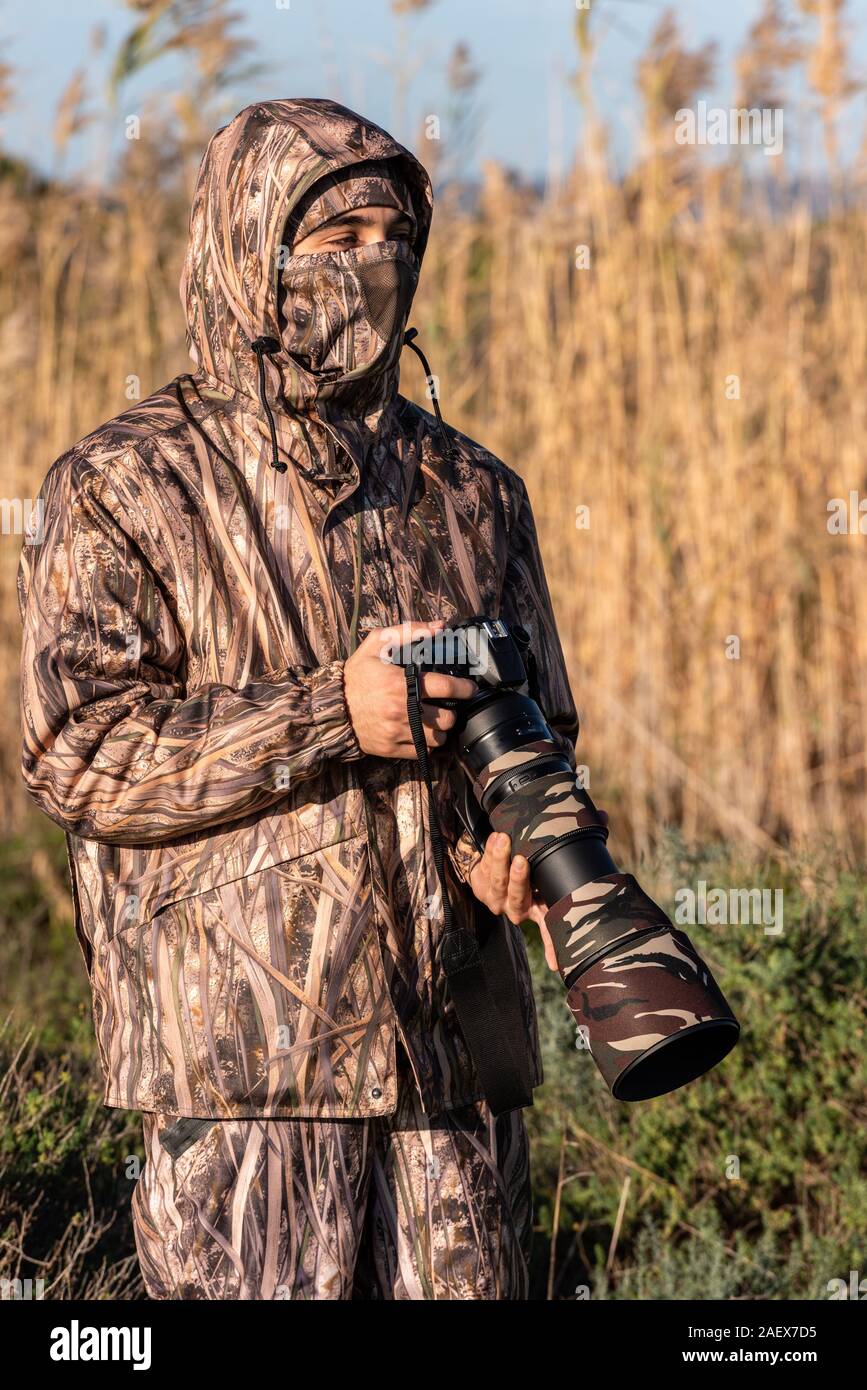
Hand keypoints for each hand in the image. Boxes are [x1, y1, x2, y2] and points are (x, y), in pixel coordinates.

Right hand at [344, 620, 477, 758]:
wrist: (331, 706)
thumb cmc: (356, 674)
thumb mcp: (377, 644)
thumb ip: (409, 630)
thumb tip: (440, 626)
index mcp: (401, 683)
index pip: (447, 687)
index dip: (464, 688)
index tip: (469, 688)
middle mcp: (402, 710)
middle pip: (447, 718)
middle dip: (451, 711)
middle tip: (446, 706)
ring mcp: (396, 732)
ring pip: (438, 739)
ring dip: (440, 730)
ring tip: (434, 721)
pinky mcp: (390, 748)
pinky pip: (422, 752)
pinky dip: (426, 744)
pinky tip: (421, 733)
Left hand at [468, 814, 608, 972]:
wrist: (498, 853)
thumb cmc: (531, 857)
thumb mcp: (554, 855)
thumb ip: (577, 840)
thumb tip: (603, 817)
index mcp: (540, 907)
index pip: (551, 929)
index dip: (554, 945)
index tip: (556, 962)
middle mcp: (518, 907)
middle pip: (518, 900)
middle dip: (519, 880)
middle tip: (523, 861)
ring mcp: (498, 898)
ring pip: (497, 884)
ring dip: (499, 861)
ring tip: (504, 841)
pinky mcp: (480, 885)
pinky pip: (483, 870)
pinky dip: (489, 853)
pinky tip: (496, 839)